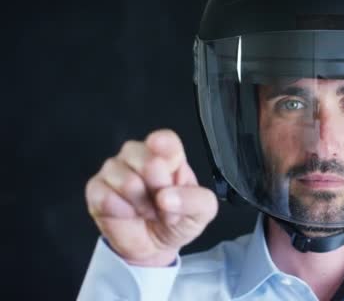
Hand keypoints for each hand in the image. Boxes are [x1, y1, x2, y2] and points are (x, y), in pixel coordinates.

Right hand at [85, 129, 217, 265]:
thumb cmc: (178, 220)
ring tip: (147, 211)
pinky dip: (120, 211)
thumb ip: (195, 200)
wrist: (154, 248)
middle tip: (162, 203)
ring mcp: (115, 170)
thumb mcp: (203, 212)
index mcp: (168, 155)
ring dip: (140, 203)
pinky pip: (103, 195)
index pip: (164, 139)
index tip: (169, 166)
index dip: (165, 151)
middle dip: (156, 187)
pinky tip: (128, 215)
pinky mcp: (96, 189)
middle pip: (142, 156)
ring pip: (123, 178)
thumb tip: (166, 197)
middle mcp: (139, 156)